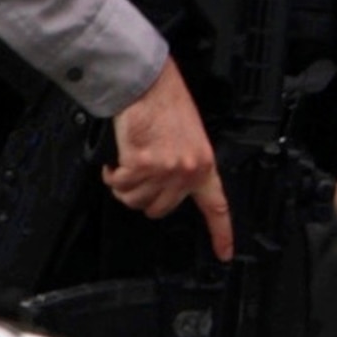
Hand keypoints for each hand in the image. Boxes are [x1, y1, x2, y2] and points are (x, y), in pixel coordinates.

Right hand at [104, 58, 231, 259]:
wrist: (148, 83)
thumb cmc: (165, 103)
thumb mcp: (188, 137)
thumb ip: (184, 164)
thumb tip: (168, 186)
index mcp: (204, 164)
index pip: (217, 206)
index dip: (221, 233)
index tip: (224, 254)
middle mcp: (187, 171)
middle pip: (160, 210)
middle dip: (144, 198)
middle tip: (138, 179)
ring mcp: (165, 170)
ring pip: (136, 200)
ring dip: (125, 187)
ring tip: (125, 166)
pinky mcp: (141, 164)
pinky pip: (120, 185)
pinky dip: (112, 176)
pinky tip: (115, 162)